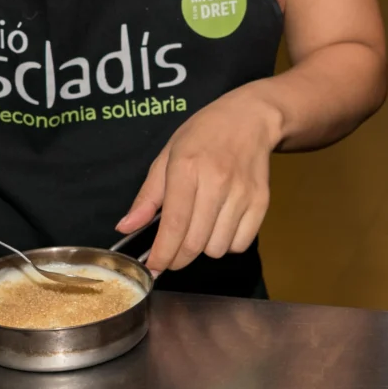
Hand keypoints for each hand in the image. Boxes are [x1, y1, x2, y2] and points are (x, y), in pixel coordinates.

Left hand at [118, 88, 283, 273]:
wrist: (250, 119)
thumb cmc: (202, 135)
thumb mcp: (167, 156)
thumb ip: (147, 196)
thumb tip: (126, 228)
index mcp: (186, 168)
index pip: (173, 225)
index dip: (162, 255)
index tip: (153, 269)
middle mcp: (216, 182)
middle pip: (194, 243)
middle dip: (177, 258)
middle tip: (171, 254)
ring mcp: (242, 194)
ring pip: (217, 248)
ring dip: (203, 249)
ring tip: (199, 229)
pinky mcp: (261, 202)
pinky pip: (240, 244)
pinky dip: (226, 244)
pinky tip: (219, 226)